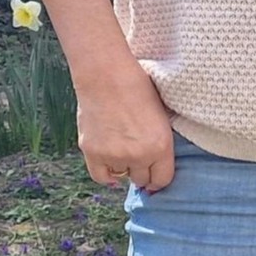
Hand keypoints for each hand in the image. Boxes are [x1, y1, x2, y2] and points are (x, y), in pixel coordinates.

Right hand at [73, 60, 175, 192]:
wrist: (107, 76)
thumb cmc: (138, 89)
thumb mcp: (161, 118)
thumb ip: (159, 143)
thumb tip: (154, 168)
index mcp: (161, 145)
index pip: (162, 179)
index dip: (158, 179)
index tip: (154, 177)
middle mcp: (139, 155)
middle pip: (142, 179)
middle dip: (142, 171)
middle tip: (137, 158)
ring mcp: (114, 156)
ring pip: (122, 176)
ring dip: (123, 166)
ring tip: (121, 146)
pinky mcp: (93, 153)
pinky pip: (101, 177)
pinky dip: (106, 173)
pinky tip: (109, 164)